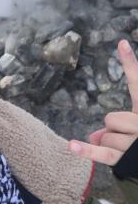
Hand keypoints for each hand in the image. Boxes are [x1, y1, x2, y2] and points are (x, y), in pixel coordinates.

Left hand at [69, 39, 137, 165]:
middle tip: (129, 141)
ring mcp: (136, 143)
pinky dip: (86, 151)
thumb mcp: (135, 132)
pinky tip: (71, 146)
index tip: (121, 42)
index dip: (130, 63)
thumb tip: (95, 137)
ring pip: (105, 137)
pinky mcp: (127, 160)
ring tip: (129, 154)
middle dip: (113, 131)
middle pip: (111, 119)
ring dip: (110, 146)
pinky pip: (103, 154)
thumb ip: (117, 127)